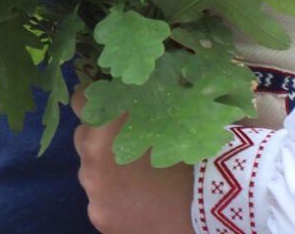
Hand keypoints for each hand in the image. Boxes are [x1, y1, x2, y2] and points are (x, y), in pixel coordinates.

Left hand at [72, 86, 194, 233]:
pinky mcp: (101, 218)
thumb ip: (156, 97)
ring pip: (91, 173)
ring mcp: (94, 192)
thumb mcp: (179, 113)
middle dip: (101, 139)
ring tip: (139, 177)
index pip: (82, 101)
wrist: (213, 203)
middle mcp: (92, 158)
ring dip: (108, 171)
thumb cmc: (198, 151)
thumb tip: (157, 77)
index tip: (111, 103)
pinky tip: (140, 201)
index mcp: (109, 126)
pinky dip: (115, 200)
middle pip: (84, 139)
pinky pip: (101, 202)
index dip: (97, 99)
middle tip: (131, 143)